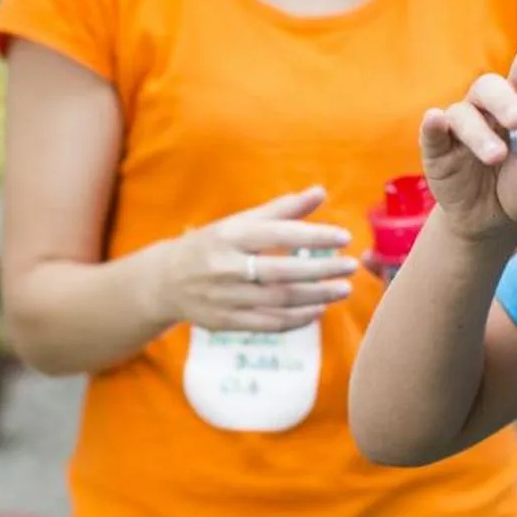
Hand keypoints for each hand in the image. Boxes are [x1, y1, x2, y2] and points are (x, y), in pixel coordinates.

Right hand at [148, 186, 359, 334]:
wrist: (166, 281)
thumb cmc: (213, 245)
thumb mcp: (240, 222)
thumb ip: (282, 209)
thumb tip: (320, 192)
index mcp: (230, 236)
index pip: (278, 234)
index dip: (313, 236)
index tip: (343, 238)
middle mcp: (226, 267)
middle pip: (282, 272)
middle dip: (321, 270)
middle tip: (350, 267)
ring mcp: (225, 298)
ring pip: (279, 301)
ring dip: (316, 296)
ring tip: (342, 289)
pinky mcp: (226, 323)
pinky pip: (269, 324)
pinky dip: (297, 319)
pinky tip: (318, 310)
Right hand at [419, 46, 516, 241]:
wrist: (490, 221)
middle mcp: (488, 107)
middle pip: (490, 86)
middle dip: (506, 101)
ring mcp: (460, 125)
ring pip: (462, 112)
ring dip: (478, 132)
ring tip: (495, 157)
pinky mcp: (436, 146)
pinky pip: (431, 130)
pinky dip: (432, 125)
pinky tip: (435, 121)